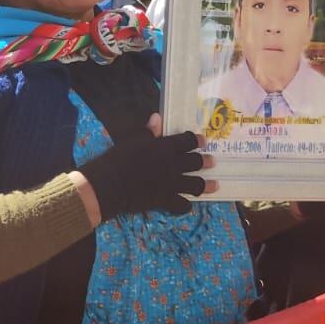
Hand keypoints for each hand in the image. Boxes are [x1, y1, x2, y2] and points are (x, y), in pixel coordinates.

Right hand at [76, 113, 215, 219]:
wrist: (110, 184)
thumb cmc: (118, 159)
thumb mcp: (132, 141)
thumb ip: (148, 132)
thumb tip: (157, 118)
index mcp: (164, 147)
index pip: (187, 141)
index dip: (196, 140)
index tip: (203, 140)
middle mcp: (172, 165)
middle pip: (195, 162)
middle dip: (205, 161)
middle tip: (211, 161)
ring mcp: (171, 184)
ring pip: (195, 184)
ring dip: (205, 185)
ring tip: (215, 185)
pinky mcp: (165, 200)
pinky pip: (182, 205)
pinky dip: (186, 205)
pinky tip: (187, 204)